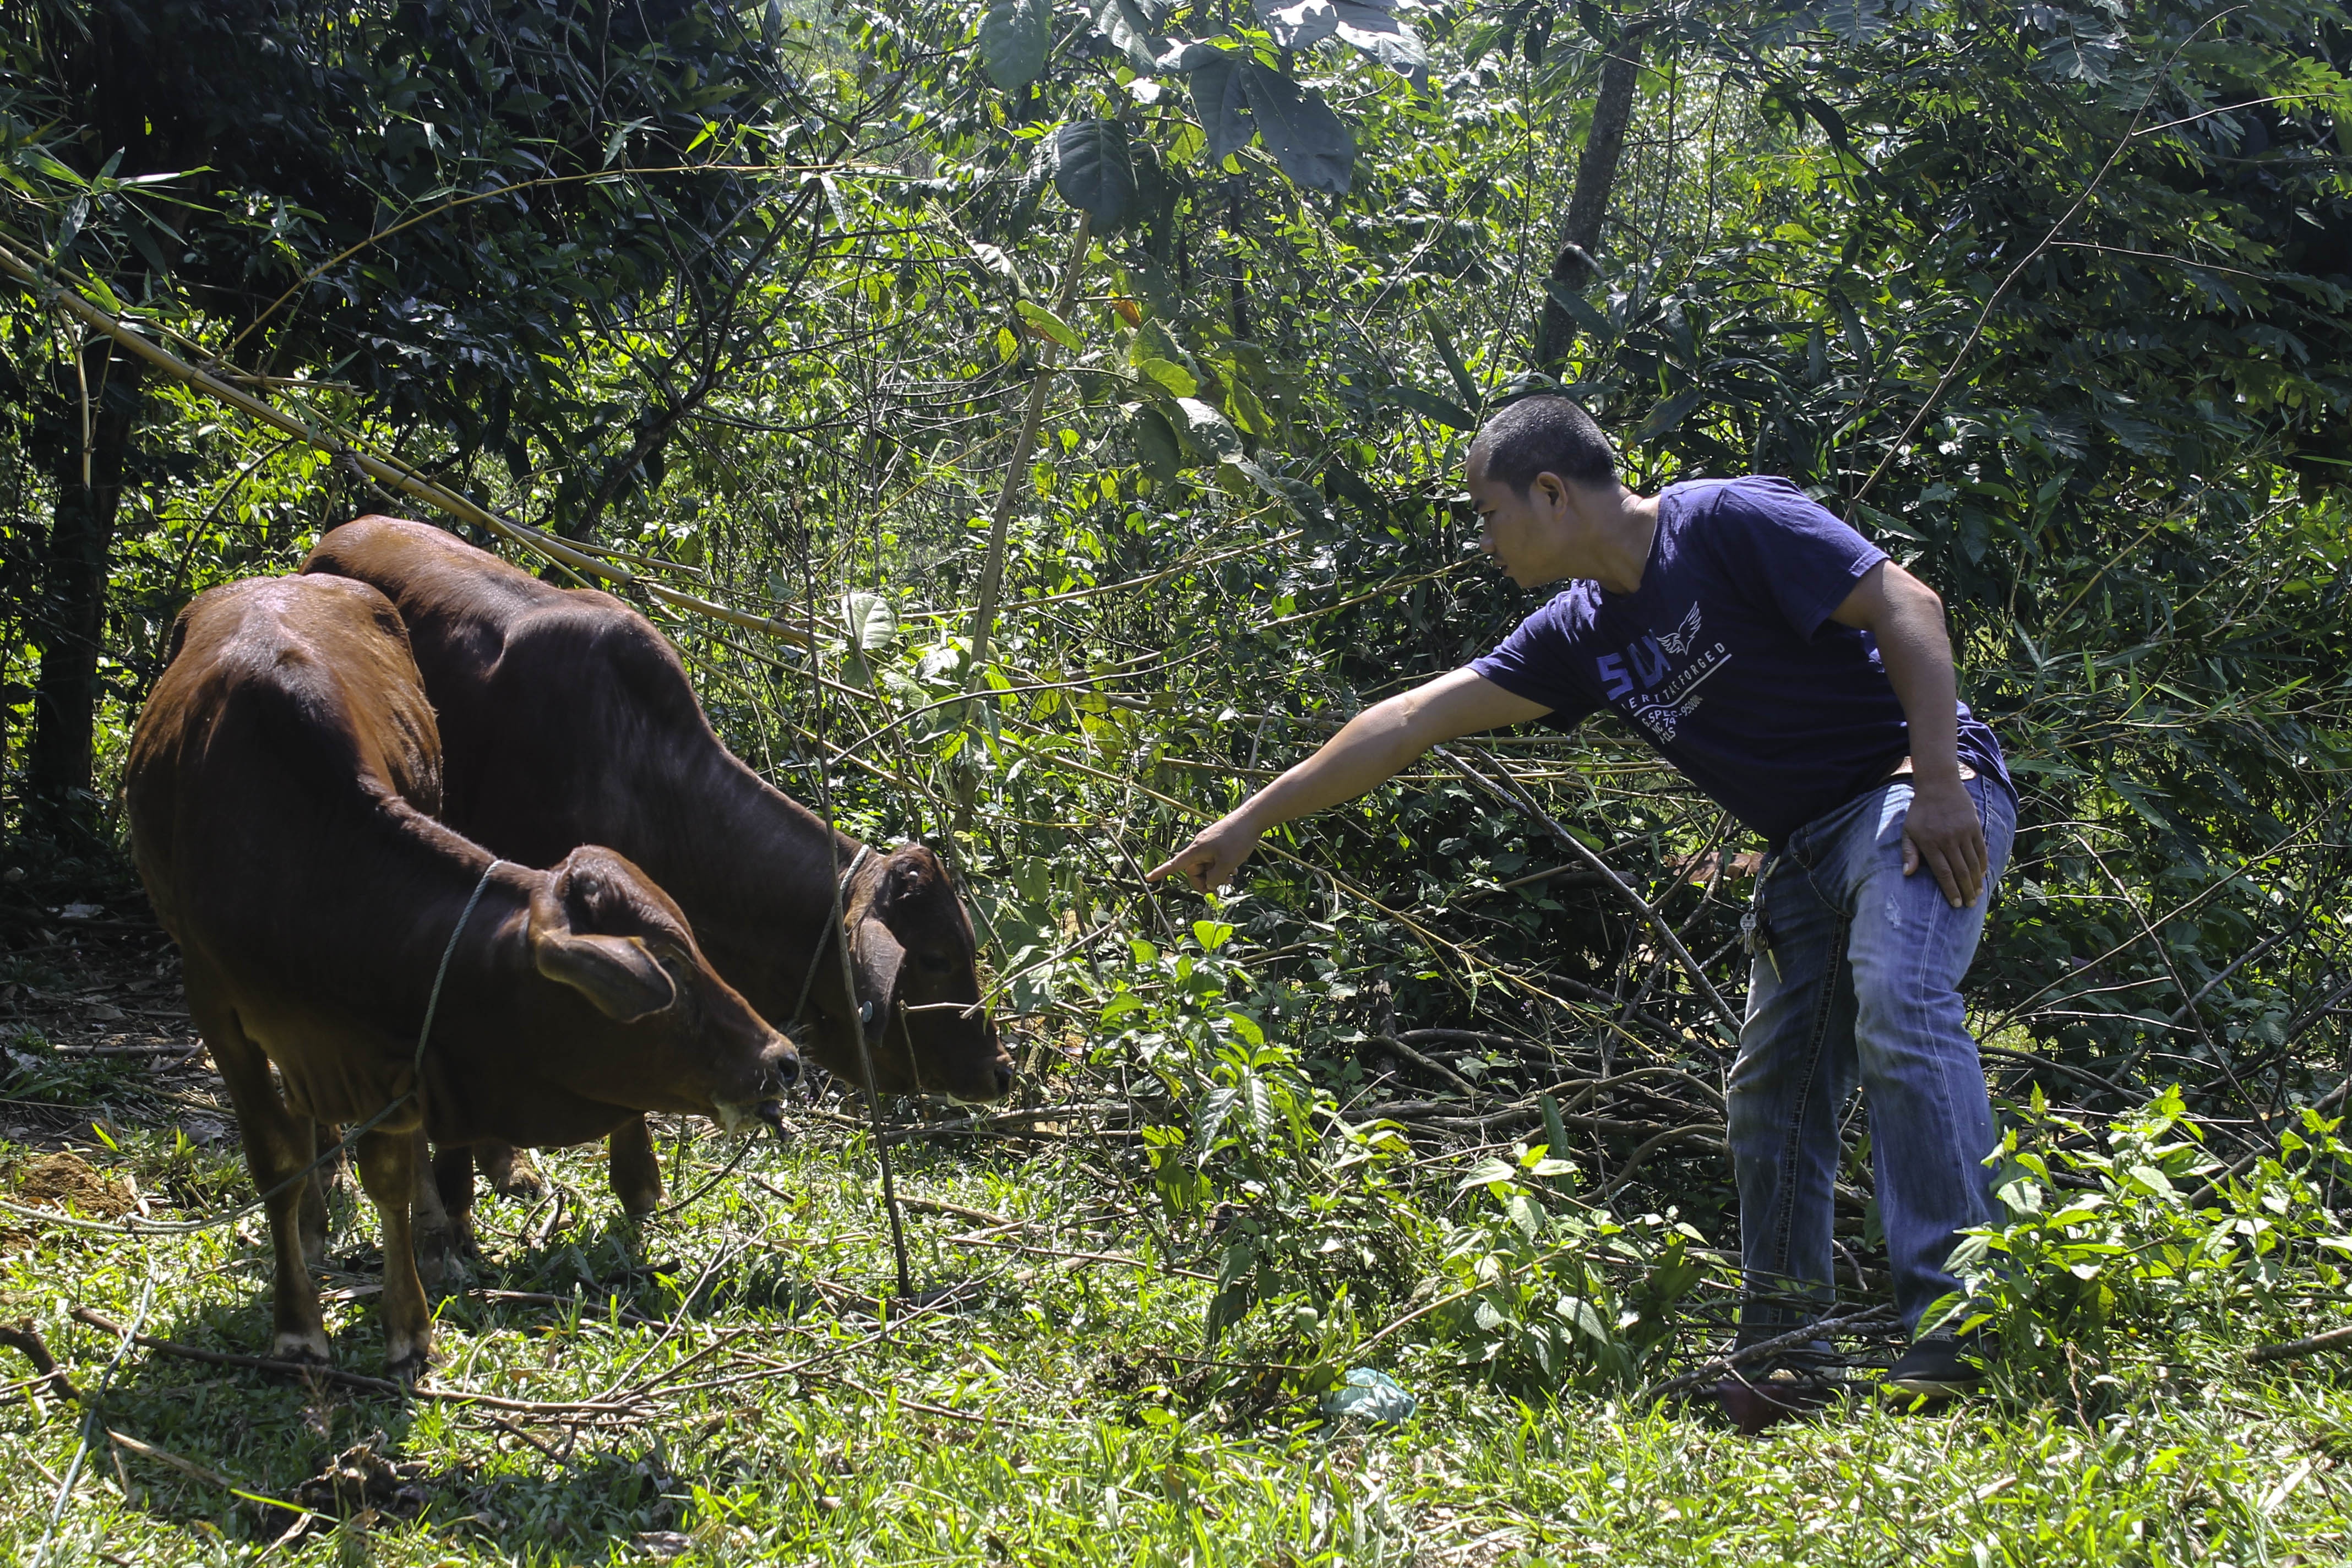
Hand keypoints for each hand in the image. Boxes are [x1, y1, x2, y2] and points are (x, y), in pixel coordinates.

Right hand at [1147, 817, 1260, 893]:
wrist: (1252, 818)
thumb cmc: (1238, 839)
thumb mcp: (1227, 864)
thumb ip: (1215, 879)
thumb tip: (1209, 886)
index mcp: (1196, 850)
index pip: (1175, 864)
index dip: (1161, 872)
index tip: (1149, 878)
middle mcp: (1199, 846)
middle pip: (1194, 871)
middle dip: (1206, 881)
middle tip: (1222, 888)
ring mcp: (1209, 844)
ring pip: (1206, 866)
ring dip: (1217, 875)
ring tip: (1232, 877)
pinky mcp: (1218, 842)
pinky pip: (1214, 859)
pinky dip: (1221, 867)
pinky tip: (1234, 869)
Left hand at [1901, 777, 1987, 907]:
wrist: (1938, 785)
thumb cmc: (1920, 811)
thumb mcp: (1908, 830)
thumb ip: (1909, 852)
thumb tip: (1907, 873)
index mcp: (1930, 843)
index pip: (1943, 873)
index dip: (1951, 890)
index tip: (1956, 904)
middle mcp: (1948, 840)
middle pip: (1960, 872)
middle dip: (1966, 891)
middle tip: (1970, 905)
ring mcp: (1963, 833)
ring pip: (1973, 863)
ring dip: (1976, 881)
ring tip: (1977, 894)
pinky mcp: (1974, 827)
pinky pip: (1981, 850)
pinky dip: (1983, 864)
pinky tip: (1982, 875)